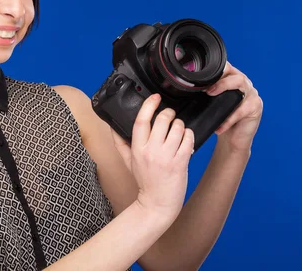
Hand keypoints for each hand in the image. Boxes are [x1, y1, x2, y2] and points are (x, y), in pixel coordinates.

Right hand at [111, 94, 194, 221]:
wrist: (157, 204)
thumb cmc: (144, 181)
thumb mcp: (128, 161)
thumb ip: (120, 142)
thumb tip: (112, 125)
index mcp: (136, 149)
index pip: (141, 121)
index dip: (149, 105)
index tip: (155, 97)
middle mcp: (151, 151)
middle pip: (162, 120)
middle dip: (169, 113)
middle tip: (170, 115)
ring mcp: (166, 157)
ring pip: (178, 128)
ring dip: (180, 124)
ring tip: (178, 129)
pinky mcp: (180, 163)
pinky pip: (188, 139)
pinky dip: (189, 135)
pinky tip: (186, 138)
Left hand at [205, 61, 262, 152]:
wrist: (233, 138)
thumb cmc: (222, 118)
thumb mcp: (214, 102)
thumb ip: (207, 91)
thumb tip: (187, 87)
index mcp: (234, 79)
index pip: (228, 68)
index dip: (216, 70)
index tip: (202, 78)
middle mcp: (245, 85)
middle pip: (237, 76)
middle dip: (221, 81)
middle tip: (207, 91)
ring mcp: (252, 95)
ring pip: (242, 87)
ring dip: (225, 91)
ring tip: (211, 98)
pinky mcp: (255, 108)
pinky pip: (242, 111)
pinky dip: (228, 119)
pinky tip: (219, 126)